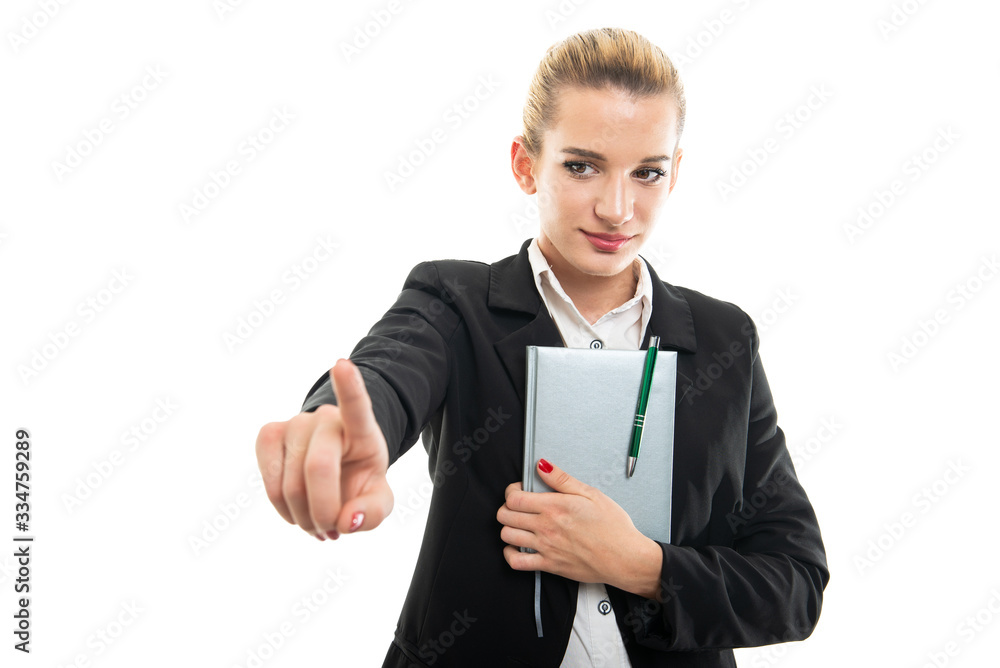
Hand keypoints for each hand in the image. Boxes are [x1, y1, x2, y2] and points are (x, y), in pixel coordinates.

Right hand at [255, 358, 392, 540]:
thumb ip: (373, 513)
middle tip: (331, 531)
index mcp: (361, 429)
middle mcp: (326, 419)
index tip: (342, 365)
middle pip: (318, 468)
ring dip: (303, 518)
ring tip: (317, 524)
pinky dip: (283, 509)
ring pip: (291, 484)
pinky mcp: (268, 435)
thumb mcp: (377, 501)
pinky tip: (296, 512)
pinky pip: (270, 484)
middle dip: (324, 512)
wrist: (333, 470)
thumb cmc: (357, 481)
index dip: (349, 386)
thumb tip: (349, 521)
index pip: (357, 406)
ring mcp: (295, 423)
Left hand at [496, 459, 661, 595]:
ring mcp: (546, 547)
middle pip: (505, 515)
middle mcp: (546, 526)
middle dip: (506, 508)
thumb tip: (542, 465)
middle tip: (518, 507)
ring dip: (508, 528)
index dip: (511, 492)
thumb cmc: (613, 527)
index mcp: (554, 506)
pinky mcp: (549, 565)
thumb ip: (562, 479)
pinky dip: (510, 554)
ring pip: (507, 536)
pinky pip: (516, 562)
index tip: (519, 490)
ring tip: (520, 524)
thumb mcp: (591, 494)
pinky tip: (518, 547)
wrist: (624, 558)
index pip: (514, 497)